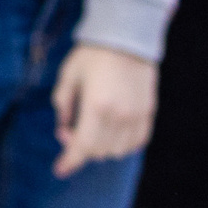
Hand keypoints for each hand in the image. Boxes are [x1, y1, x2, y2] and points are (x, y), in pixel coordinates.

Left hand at [51, 43, 157, 177]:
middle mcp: (119, 116)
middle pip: (98, 151)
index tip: (59, 170)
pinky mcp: (148, 113)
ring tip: (91, 128)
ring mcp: (136, 116)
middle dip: (81, 147)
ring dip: (101, 147)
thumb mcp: (68, 76)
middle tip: (70, 130)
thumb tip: (63, 131)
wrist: (126, 37)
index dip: (69, 161)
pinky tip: (111, 132)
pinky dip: (122, 144)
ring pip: (118, 151)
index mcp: (96, 107)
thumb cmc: (92, 55)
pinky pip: (136, 142)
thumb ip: (63, 106)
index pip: (82, 146)